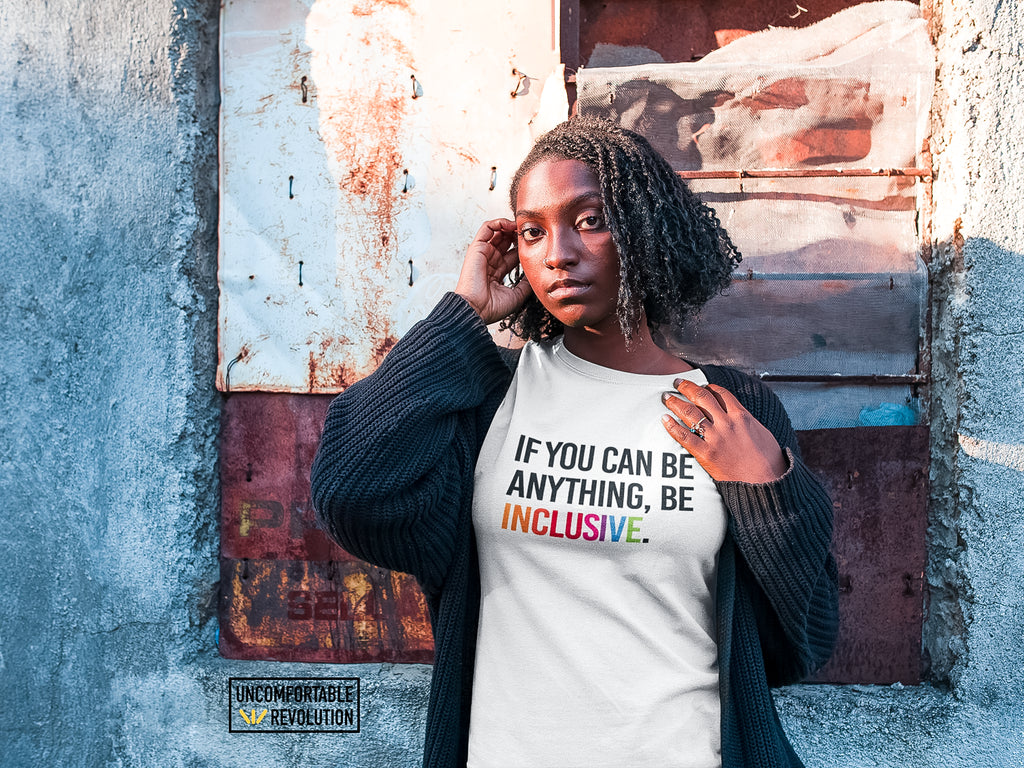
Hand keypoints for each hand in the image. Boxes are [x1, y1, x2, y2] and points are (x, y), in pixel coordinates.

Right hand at [455, 219, 532, 323]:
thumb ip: (526, 283)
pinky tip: (511, 225)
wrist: (476, 310)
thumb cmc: (493, 307)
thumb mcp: (517, 295)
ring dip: (510, 226)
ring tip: (521, 227)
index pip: (512, 254)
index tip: (536, 244)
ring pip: (497, 232)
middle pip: (505, 241)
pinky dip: (498, 222)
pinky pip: (486, 228)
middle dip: (518, 235)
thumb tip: (536, 273)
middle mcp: (490, 261)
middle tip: (530, 233)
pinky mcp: (476, 248)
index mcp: (497, 272)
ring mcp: (483, 254)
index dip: (523, 247)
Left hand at [661, 378, 787, 483]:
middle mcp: (726, 423)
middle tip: (677, 382)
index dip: (708, 387)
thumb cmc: (769, 461)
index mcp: (741, 416)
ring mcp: (715, 437)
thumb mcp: (762, 433)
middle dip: (687, 387)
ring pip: (690, 413)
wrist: (766, 482)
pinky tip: (665, 419)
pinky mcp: (706, 453)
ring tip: (666, 397)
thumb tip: (741, 417)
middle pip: (702, 397)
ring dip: (676, 402)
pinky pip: (684, 436)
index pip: (721, 393)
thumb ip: (748, 422)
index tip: (701, 385)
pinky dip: (672, 426)